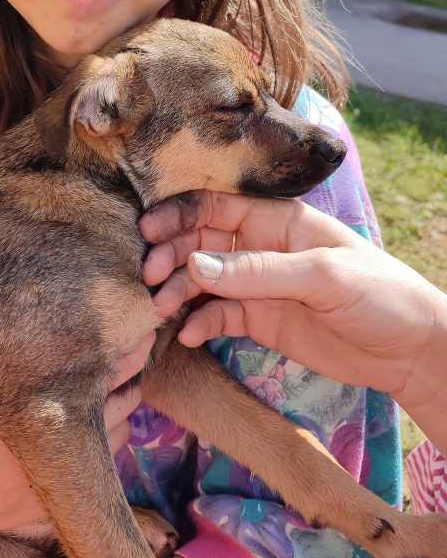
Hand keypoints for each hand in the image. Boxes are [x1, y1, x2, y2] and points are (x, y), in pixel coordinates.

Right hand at [0, 335, 152, 541]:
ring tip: (118, 385)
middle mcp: (75, 446)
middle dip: (132, 375)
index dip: (132, 348)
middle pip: (129, 402)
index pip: (117, 372)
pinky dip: (106, 444)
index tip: (140, 327)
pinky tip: (95, 427)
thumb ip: (1, 346)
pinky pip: (104, 470)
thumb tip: (21, 307)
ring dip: (123, 411)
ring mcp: (70, 476)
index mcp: (59, 410)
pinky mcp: (60, 499)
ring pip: (122, 437)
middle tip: (136, 347)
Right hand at [140, 191, 446, 412]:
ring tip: (159, 310)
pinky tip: (185, 334)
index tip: (147, 233)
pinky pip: (216, 316)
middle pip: (200, 241)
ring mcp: (256, 284)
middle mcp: (259, 246)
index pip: (216, 206)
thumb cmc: (379, 294)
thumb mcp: (323, 276)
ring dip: (177, 291)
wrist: (410, 351)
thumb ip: (259, 270)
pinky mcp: (258, 320)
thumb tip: (196, 264)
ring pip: (202, 279)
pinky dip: (197, 322)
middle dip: (170, 255)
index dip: (179, 215)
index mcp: (277, 220)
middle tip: (148, 278)